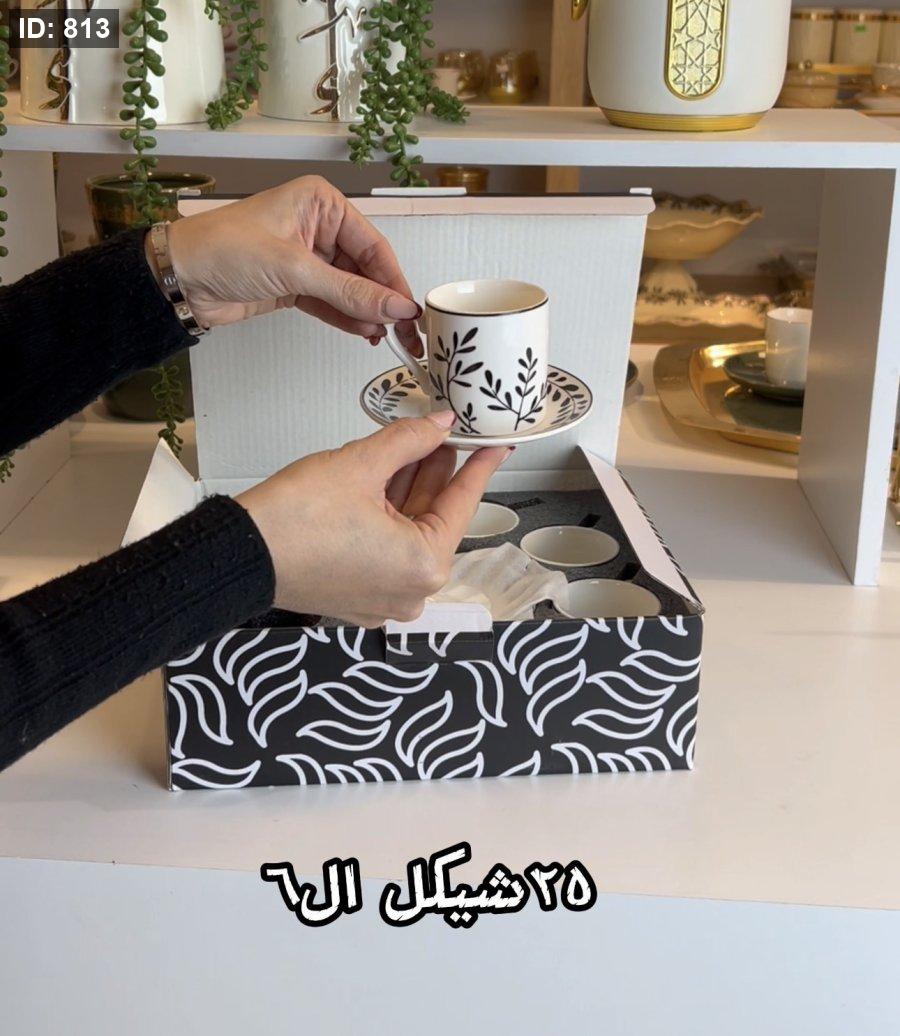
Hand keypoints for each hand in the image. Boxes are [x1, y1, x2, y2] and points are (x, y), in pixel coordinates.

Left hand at [160, 175, 421, 353]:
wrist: (178, 278)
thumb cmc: (223, 249)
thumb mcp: (293, 268)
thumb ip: (349, 292)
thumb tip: (395, 307)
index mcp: (320, 203)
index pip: (372, 246)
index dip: (393, 281)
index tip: (410, 310)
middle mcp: (317, 227)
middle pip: (365, 269)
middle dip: (384, 301)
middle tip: (407, 331)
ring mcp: (307, 259)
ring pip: (350, 289)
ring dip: (368, 314)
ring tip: (389, 338)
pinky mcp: (295, 286)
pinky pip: (332, 303)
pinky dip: (348, 320)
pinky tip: (366, 334)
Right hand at [237, 411, 509, 626]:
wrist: (238, 554)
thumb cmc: (292, 522)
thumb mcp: (361, 465)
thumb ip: (409, 441)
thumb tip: (437, 426)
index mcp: (424, 566)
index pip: (462, 504)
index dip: (478, 466)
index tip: (495, 447)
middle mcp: (411, 592)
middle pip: (434, 518)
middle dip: (436, 473)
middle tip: (447, 434)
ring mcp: (385, 598)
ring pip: (408, 531)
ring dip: (410, 489)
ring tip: (417, 446)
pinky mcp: (360, 595)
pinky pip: (388, 548)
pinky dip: (388, 515)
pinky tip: (387, 477)